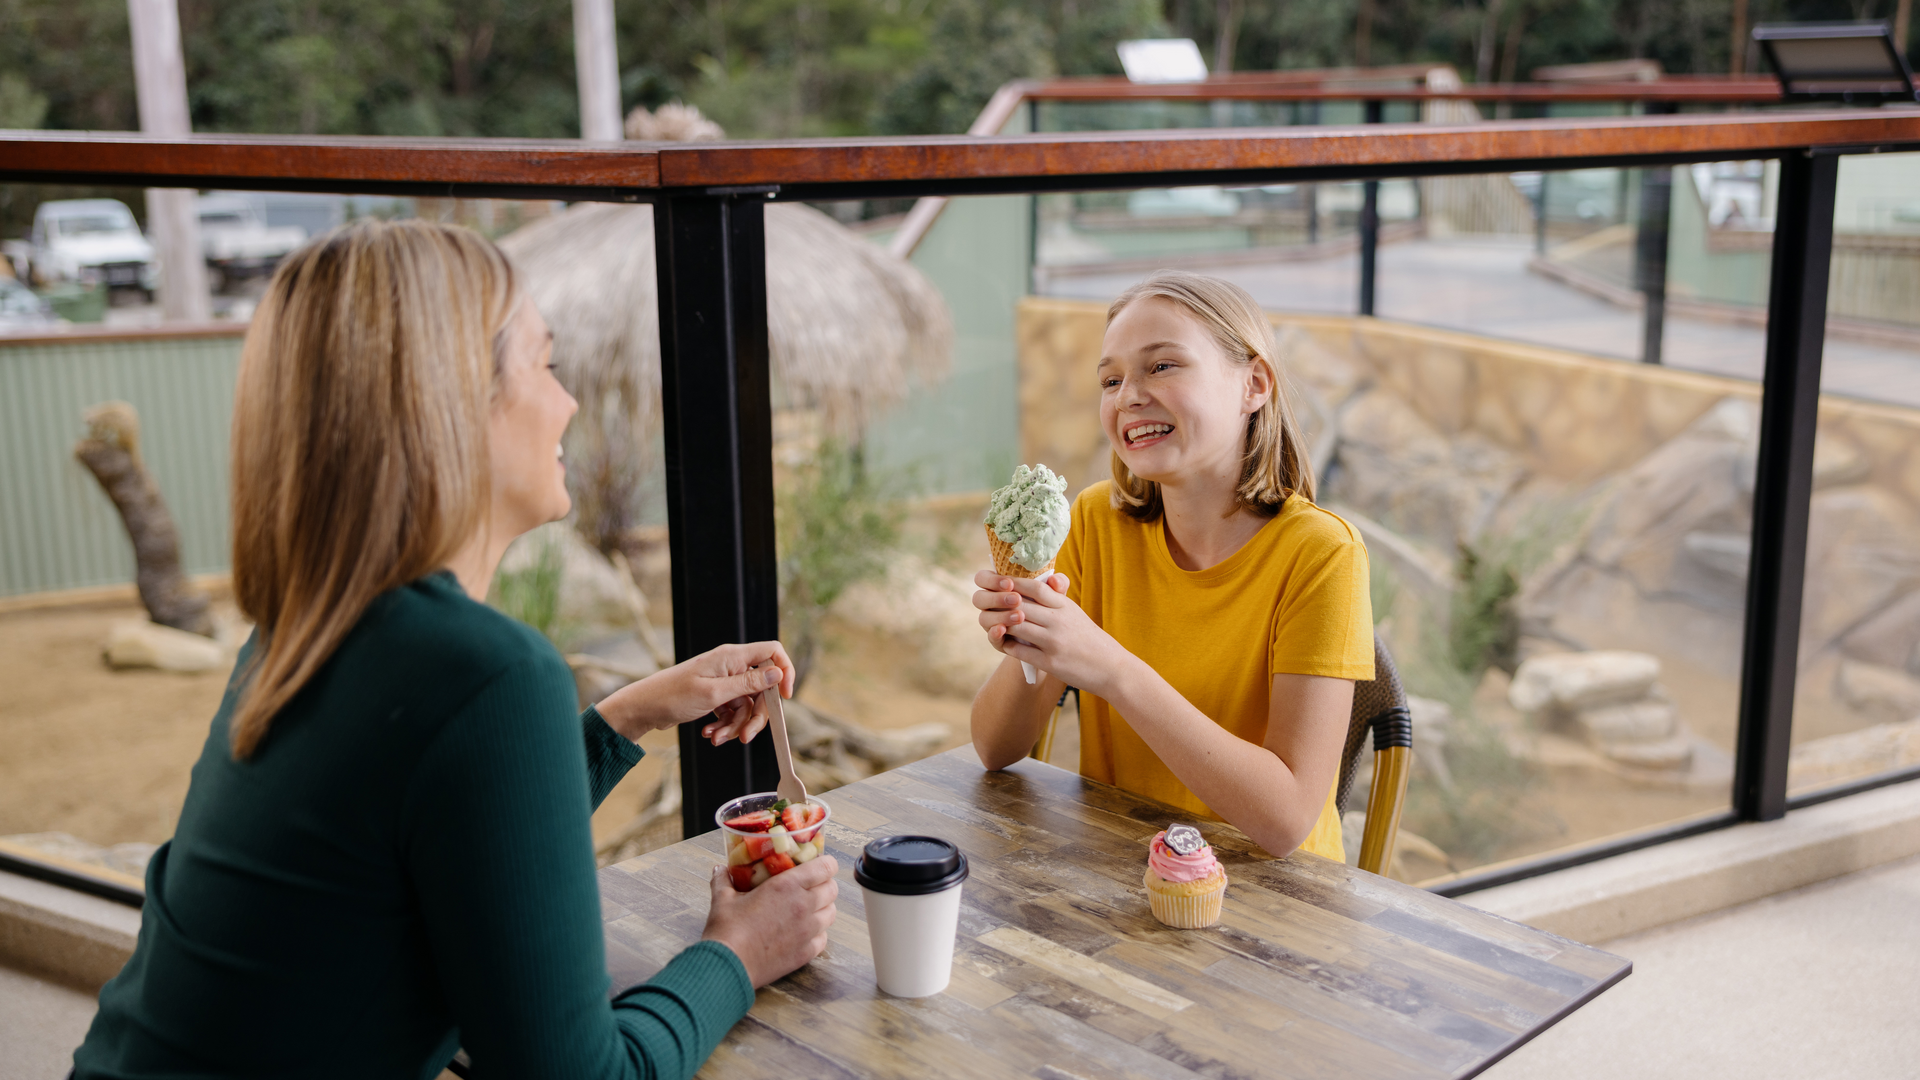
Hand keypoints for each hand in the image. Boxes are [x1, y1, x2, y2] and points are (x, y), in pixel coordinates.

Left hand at [595, 641, 795, 743]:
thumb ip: (748, 684)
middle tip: (746, 736)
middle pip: (762, 689)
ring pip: (747, 705)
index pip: (772, 652)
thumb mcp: (714, 693)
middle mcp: (730, 666)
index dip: (785, 672)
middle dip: (756, 716)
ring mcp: (723, 681)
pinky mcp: (715, 695)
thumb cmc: (673, 696)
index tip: (785, 698)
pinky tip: (710, 733)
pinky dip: (725, 725)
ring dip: (736, 725)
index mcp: (732, 657)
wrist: (644, 708)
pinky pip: (732, 711)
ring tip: (717, 737)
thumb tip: (777, 673)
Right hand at [701, 856, 838, 987]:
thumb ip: (724, 880)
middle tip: (811, 886)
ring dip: (823, 908)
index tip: (818, 864)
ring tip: (809, 909)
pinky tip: (803, 932)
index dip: (826, 863)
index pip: (826, 867)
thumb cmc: (727, 930)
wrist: (729, 965)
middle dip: (825, 884)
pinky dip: (818, 933)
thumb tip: (720, 869)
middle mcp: (804, 906)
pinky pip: (824, 938)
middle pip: (832, 889)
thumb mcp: (723, 898)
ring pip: (831, 913)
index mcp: (788, 886)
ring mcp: (808, 931)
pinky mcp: (807, 952)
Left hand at [971, 570, 1131, 696]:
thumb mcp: (1076, 614)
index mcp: (1065, 606)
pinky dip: (1007, 645)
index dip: (1014, 583)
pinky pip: (1020, 651)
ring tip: (994, 623)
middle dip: (1001, 604)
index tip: (1000, 582)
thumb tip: (1045, 579)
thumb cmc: (1090, 639)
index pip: (1035, 587)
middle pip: (1020, 605)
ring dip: (1001, 624)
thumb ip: (1058, 599)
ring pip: (1016, 627)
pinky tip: (1004, 643)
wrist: (1111, 668)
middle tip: (988, 603)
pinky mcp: (1050, 663)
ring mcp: (1054, 642)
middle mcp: (1059, 621)